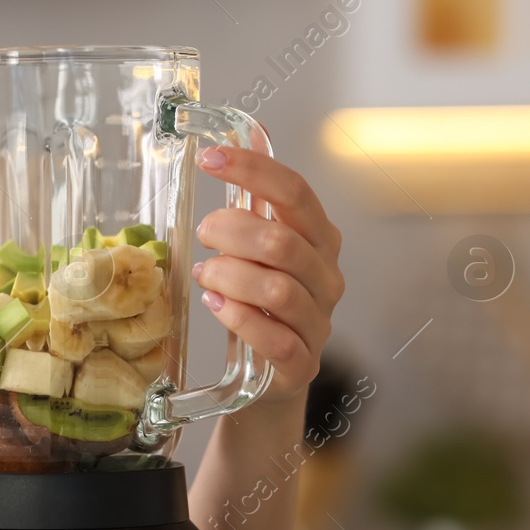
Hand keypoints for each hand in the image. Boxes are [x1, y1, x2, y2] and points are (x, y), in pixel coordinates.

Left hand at [191, 145, 344, 400]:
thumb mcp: (255, 255)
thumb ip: (249, 213)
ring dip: (230, 276)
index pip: (294, 192)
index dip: (252, 170)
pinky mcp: (301, 363)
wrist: (270, 379)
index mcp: (319, 239)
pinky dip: (239, 318)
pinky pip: (275, 337)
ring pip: (277, 287)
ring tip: (205, 275)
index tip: (209, 158)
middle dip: (231, 232)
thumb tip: (228, 151)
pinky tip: (216, 306)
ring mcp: (318, 321)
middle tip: (202, 235)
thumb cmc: (260, 306)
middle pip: (282, 240)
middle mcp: (327, 276)